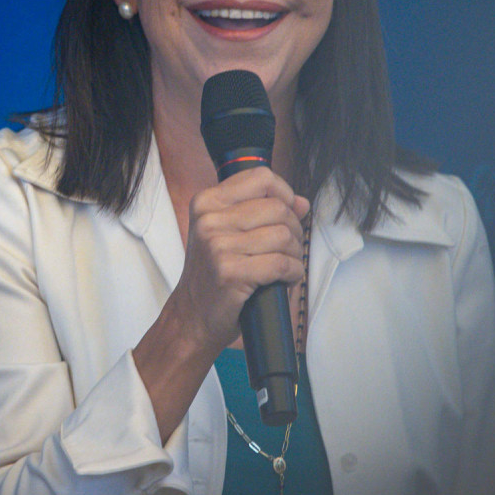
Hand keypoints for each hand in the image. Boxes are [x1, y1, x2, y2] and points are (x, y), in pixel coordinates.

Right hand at [133, 167, 307, 439]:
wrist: (192, 316)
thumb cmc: (213, 274)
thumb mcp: (227, 233)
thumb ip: (262, 212)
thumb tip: (302, 202)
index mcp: (207, 202)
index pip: (262, 178)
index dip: (285, 194)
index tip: (287, 213)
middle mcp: (208, 219)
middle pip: (278, 208)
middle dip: (294, 230)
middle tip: (287, 249)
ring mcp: (217, 245)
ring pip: (284, 235)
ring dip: (295, 254)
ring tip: (285, 266)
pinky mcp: (230, 272)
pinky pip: (281, 263)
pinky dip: (293, 273)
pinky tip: (285, 279)